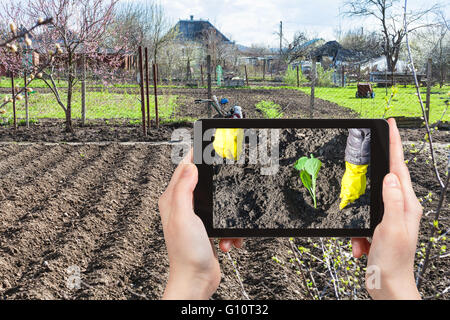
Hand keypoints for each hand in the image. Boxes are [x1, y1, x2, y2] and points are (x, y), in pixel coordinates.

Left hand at [159, 150, 242, 299]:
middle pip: (202, 183)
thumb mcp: (184, 216)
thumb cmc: (186, 254)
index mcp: (172, 200)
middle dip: (217, 186)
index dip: (195, 156)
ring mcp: (195, 218)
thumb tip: (189, 165)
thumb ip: (184, 189)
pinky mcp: (207, 229)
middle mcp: (182, 207)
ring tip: (226, 229)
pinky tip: (227, 241)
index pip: (182, 169)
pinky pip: (224, 221)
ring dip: (227, 215)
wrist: (197, 280)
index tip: (207, 146)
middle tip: (228, 180)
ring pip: (217, 202)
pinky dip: (229, 231)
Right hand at [352, 118, 421, 299]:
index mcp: (406, 205)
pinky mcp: (378, 228)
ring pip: (369, 202)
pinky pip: (362, 221)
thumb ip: (391, 201)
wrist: (388, 286)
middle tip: (368, 155)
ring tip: (362, 239)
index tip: (390, 125)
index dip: (395, 144)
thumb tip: (390, 176)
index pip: (399, 167)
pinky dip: (357, 234)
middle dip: (373, 173)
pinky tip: (360, 247)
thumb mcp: (390, 228)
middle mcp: (400, 208)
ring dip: (359, 218)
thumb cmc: (394, 262)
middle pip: (385, 179)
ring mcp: (389, 218)